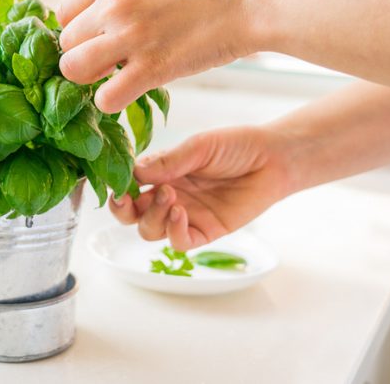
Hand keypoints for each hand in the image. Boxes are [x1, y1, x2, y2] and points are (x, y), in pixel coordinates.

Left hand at [56, 0, 266, 113]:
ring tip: (115, 77)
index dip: (79, 32)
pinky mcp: (151, 68)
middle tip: (110, 62)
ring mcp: (130, 35)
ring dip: (91, 80)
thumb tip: (105, 16)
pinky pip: (105, 98)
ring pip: (73, 70)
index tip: (98, 40)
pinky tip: (130, 93)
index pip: (64, 12)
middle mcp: (113, 3)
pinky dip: (112, 102)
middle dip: (84, 56)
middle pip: (66, 44)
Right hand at [110, 126, 299, 250]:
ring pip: (150, 230)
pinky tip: (180, 213)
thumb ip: (167, 161)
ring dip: (152, 216)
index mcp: (161, 173)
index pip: (128, 185)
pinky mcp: (206, 231)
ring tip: (169, 196)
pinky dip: (173, 232)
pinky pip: (179, 242)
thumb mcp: (198, 147)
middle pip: (131, 214)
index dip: (118, 186)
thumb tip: (134, 171)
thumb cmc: (235, 146)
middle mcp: (168, 196)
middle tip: (128, 198)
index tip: (116, 182)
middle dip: (123, 209)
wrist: (273, 159)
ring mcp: (186, 215)